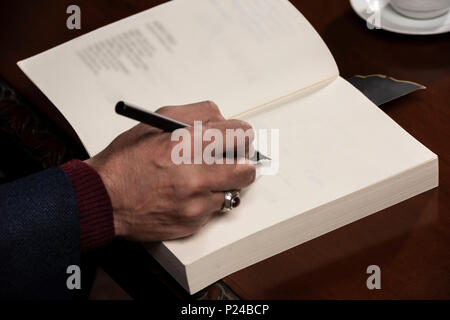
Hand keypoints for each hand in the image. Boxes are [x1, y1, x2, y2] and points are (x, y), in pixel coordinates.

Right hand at [85, 101, 255, 241]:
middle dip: (240, 161)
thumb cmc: (125, 162)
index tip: (237, 138)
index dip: (241, 135)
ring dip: (222, 183)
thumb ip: (196, 114)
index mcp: (188, 144)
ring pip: (233, 191)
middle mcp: (196, 175)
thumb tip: (222, 118)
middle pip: (246, 168)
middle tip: (228, 159)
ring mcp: (196, 202)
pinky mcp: (193, 222)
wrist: (104, 198)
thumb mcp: (156, 122)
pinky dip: (206, 200)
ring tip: (201, 178)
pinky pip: (215, 209)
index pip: (240, 135)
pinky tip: (186, 194)